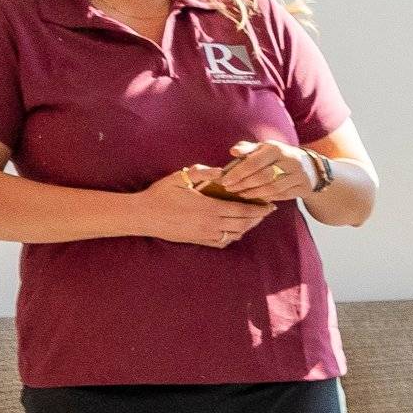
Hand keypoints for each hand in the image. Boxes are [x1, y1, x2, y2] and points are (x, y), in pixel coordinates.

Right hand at [124, 172, 271, 247]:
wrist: (143, 216)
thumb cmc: (160, 195)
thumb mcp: (180, 178)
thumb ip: (202, 173)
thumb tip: (222, 171)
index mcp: (209, 208)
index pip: (242, 210)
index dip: (258, 209)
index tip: (269, 204)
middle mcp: (211, 224)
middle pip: (243, 223)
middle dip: (257, 217)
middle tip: (267, 211)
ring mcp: (206, 235)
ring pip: (235, 234)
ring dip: (247, 227)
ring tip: (254, 219)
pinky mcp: (199, 241)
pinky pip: (223, 242)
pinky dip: (234, 236)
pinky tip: (237, 230)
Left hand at [206, 140, 318, 202]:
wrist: (308, 165)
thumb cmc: (277, 156)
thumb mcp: (263, 148)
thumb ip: (247, 148)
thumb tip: (233, 151)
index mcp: (276, 149)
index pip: (254, 162)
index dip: (238, 173)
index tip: (225, 181)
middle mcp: (289, 161)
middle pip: (263, 177)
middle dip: (244, 184)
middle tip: (231, 189)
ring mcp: (299, 175)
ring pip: (273, 188)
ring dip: (255, 193)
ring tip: (241, 194)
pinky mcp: (303, 187)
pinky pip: (283, 195)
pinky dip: (268, 198)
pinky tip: (257, 198)